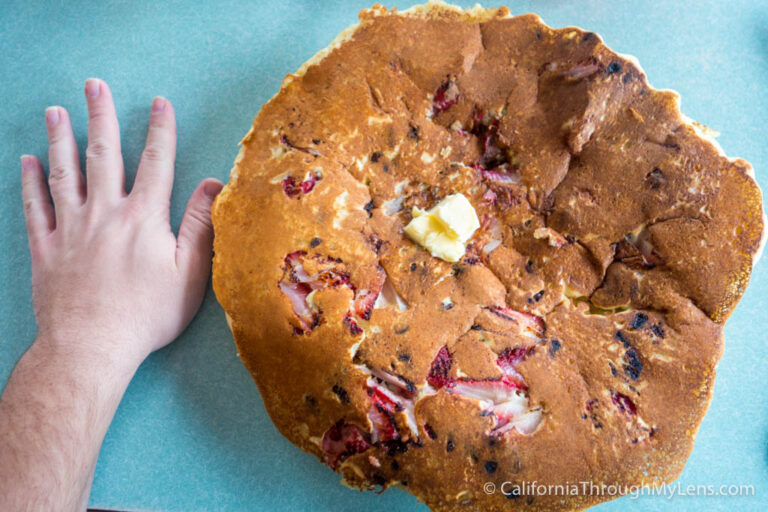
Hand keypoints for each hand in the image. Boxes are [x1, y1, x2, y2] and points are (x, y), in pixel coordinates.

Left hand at [20, 78, 222, 362]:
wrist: (91, 346)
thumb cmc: (147, 314)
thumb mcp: (189, 273)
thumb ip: (199, 225)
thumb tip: (212, 185)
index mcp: (143, 218)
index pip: (156, 163)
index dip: (160, 130)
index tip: (159, 102)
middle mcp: (104, 213)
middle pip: (103, 155)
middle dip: (101, 117)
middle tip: (94, 85)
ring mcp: (71, 229)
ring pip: (63, 173)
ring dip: (60, 139)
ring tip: (57, 111)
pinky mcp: (46, 249)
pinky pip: (35, 207)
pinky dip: (31, 183)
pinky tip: (27, 161)